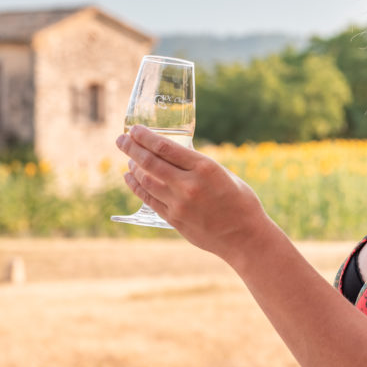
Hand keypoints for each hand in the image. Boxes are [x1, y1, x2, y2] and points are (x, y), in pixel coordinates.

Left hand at [115, 125, 273, 259]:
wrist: (245, 237)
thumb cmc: (241, 202)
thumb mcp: (224, 174)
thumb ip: (199, 166)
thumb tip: (176, 157)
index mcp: (205, 168)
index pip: (166, 148)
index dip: (146, 137)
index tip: (134, 129)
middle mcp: (189, 185)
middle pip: (150, 162)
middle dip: (131, 148)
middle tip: (120, 139)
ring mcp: (179, 204)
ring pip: (146, 181)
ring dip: (133, 167)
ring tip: (128, 159)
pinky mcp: (173, 220)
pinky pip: (148, 199)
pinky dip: (136, 187)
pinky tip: (129, 178)